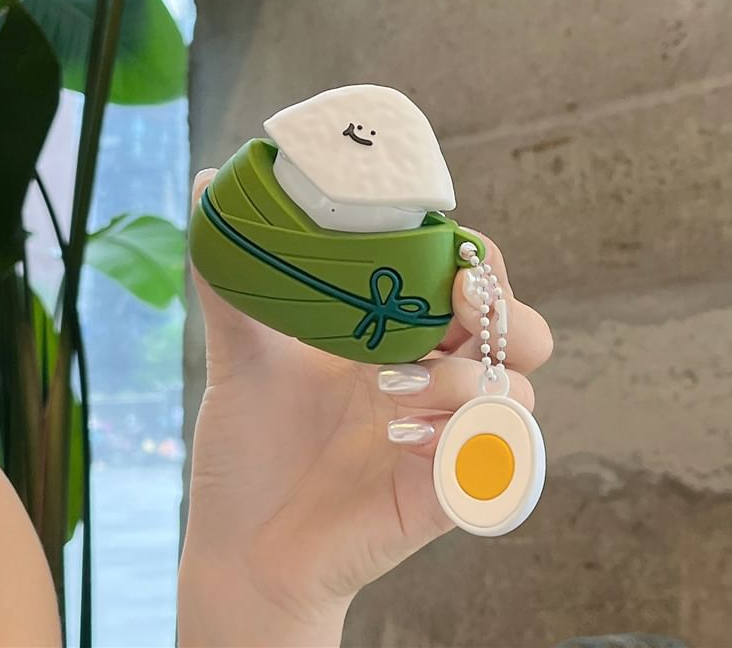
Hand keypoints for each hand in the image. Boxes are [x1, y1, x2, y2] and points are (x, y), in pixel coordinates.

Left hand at [178, 169, 552, 646]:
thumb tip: (210, 188)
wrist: (242, 543)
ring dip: (463, 379)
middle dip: (502, 309)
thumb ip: (234, 277)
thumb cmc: (250, 445)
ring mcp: (447, 437)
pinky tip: (399, 439)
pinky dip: (459, 440)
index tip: (447, 252)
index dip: (474, 259)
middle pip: (520, 331)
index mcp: (398, 338)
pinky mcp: (448, 493)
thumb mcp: (241, 352)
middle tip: (456, 300)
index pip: (470, 282)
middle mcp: (434, 380)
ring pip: (516, 392)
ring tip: (390, 388)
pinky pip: (498, 462)